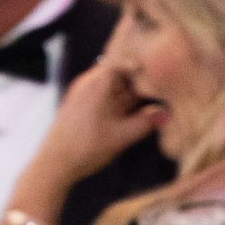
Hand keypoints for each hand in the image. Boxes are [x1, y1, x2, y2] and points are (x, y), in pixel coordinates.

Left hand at [23, 62, 159, 196]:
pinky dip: (126, 99)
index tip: (161, 68)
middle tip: (167, 83)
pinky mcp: (87, 106)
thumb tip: (168, 113)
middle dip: (142, 76)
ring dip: (136, 90)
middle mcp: (90, 84)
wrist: (55, 164)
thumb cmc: (86, 148)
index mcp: (96, 84)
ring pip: (117, 84)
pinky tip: (142, 108)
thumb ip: (147, 122)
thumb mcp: (122, 136)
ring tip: (160, 95)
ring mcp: (87, 95)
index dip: (140, 61)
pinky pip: (110, 95)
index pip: (120, 60)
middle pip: (120, 71)